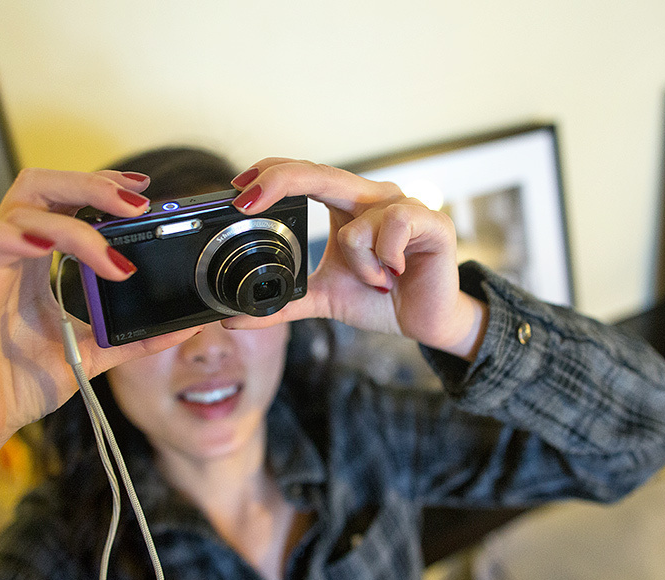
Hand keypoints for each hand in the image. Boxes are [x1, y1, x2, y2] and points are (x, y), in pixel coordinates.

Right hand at [0, 168, 202, 539]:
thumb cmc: (17, 386)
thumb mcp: (89, 355)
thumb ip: (131, 338)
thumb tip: (182, 327)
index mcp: (32, 263)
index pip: (62, 200)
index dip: (99, 186)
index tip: (143, 190)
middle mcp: (4, 256)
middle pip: (40, 187)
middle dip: (91, 185)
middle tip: (137, 205)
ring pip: (16, 211)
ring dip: (70, 226)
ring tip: (110, 260)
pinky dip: (5, 237)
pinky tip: (43, 249)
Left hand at [223, 158, 486, 359]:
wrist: (426, 321)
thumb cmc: (380, 298)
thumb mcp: (323, 298)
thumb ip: (284, 303)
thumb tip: (234, 319)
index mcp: (348, 205)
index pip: (305, 176)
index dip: (271, 174)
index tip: (237, 188)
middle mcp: (372, 197)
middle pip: (321, 173)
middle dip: (280, 181)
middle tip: (247, 200)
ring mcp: (403, 205)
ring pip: (356, 226)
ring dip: (358, 264)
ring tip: (375, 280)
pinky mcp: (430, 221)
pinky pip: (393, 228)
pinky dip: (385, 259)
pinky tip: (395, 273)